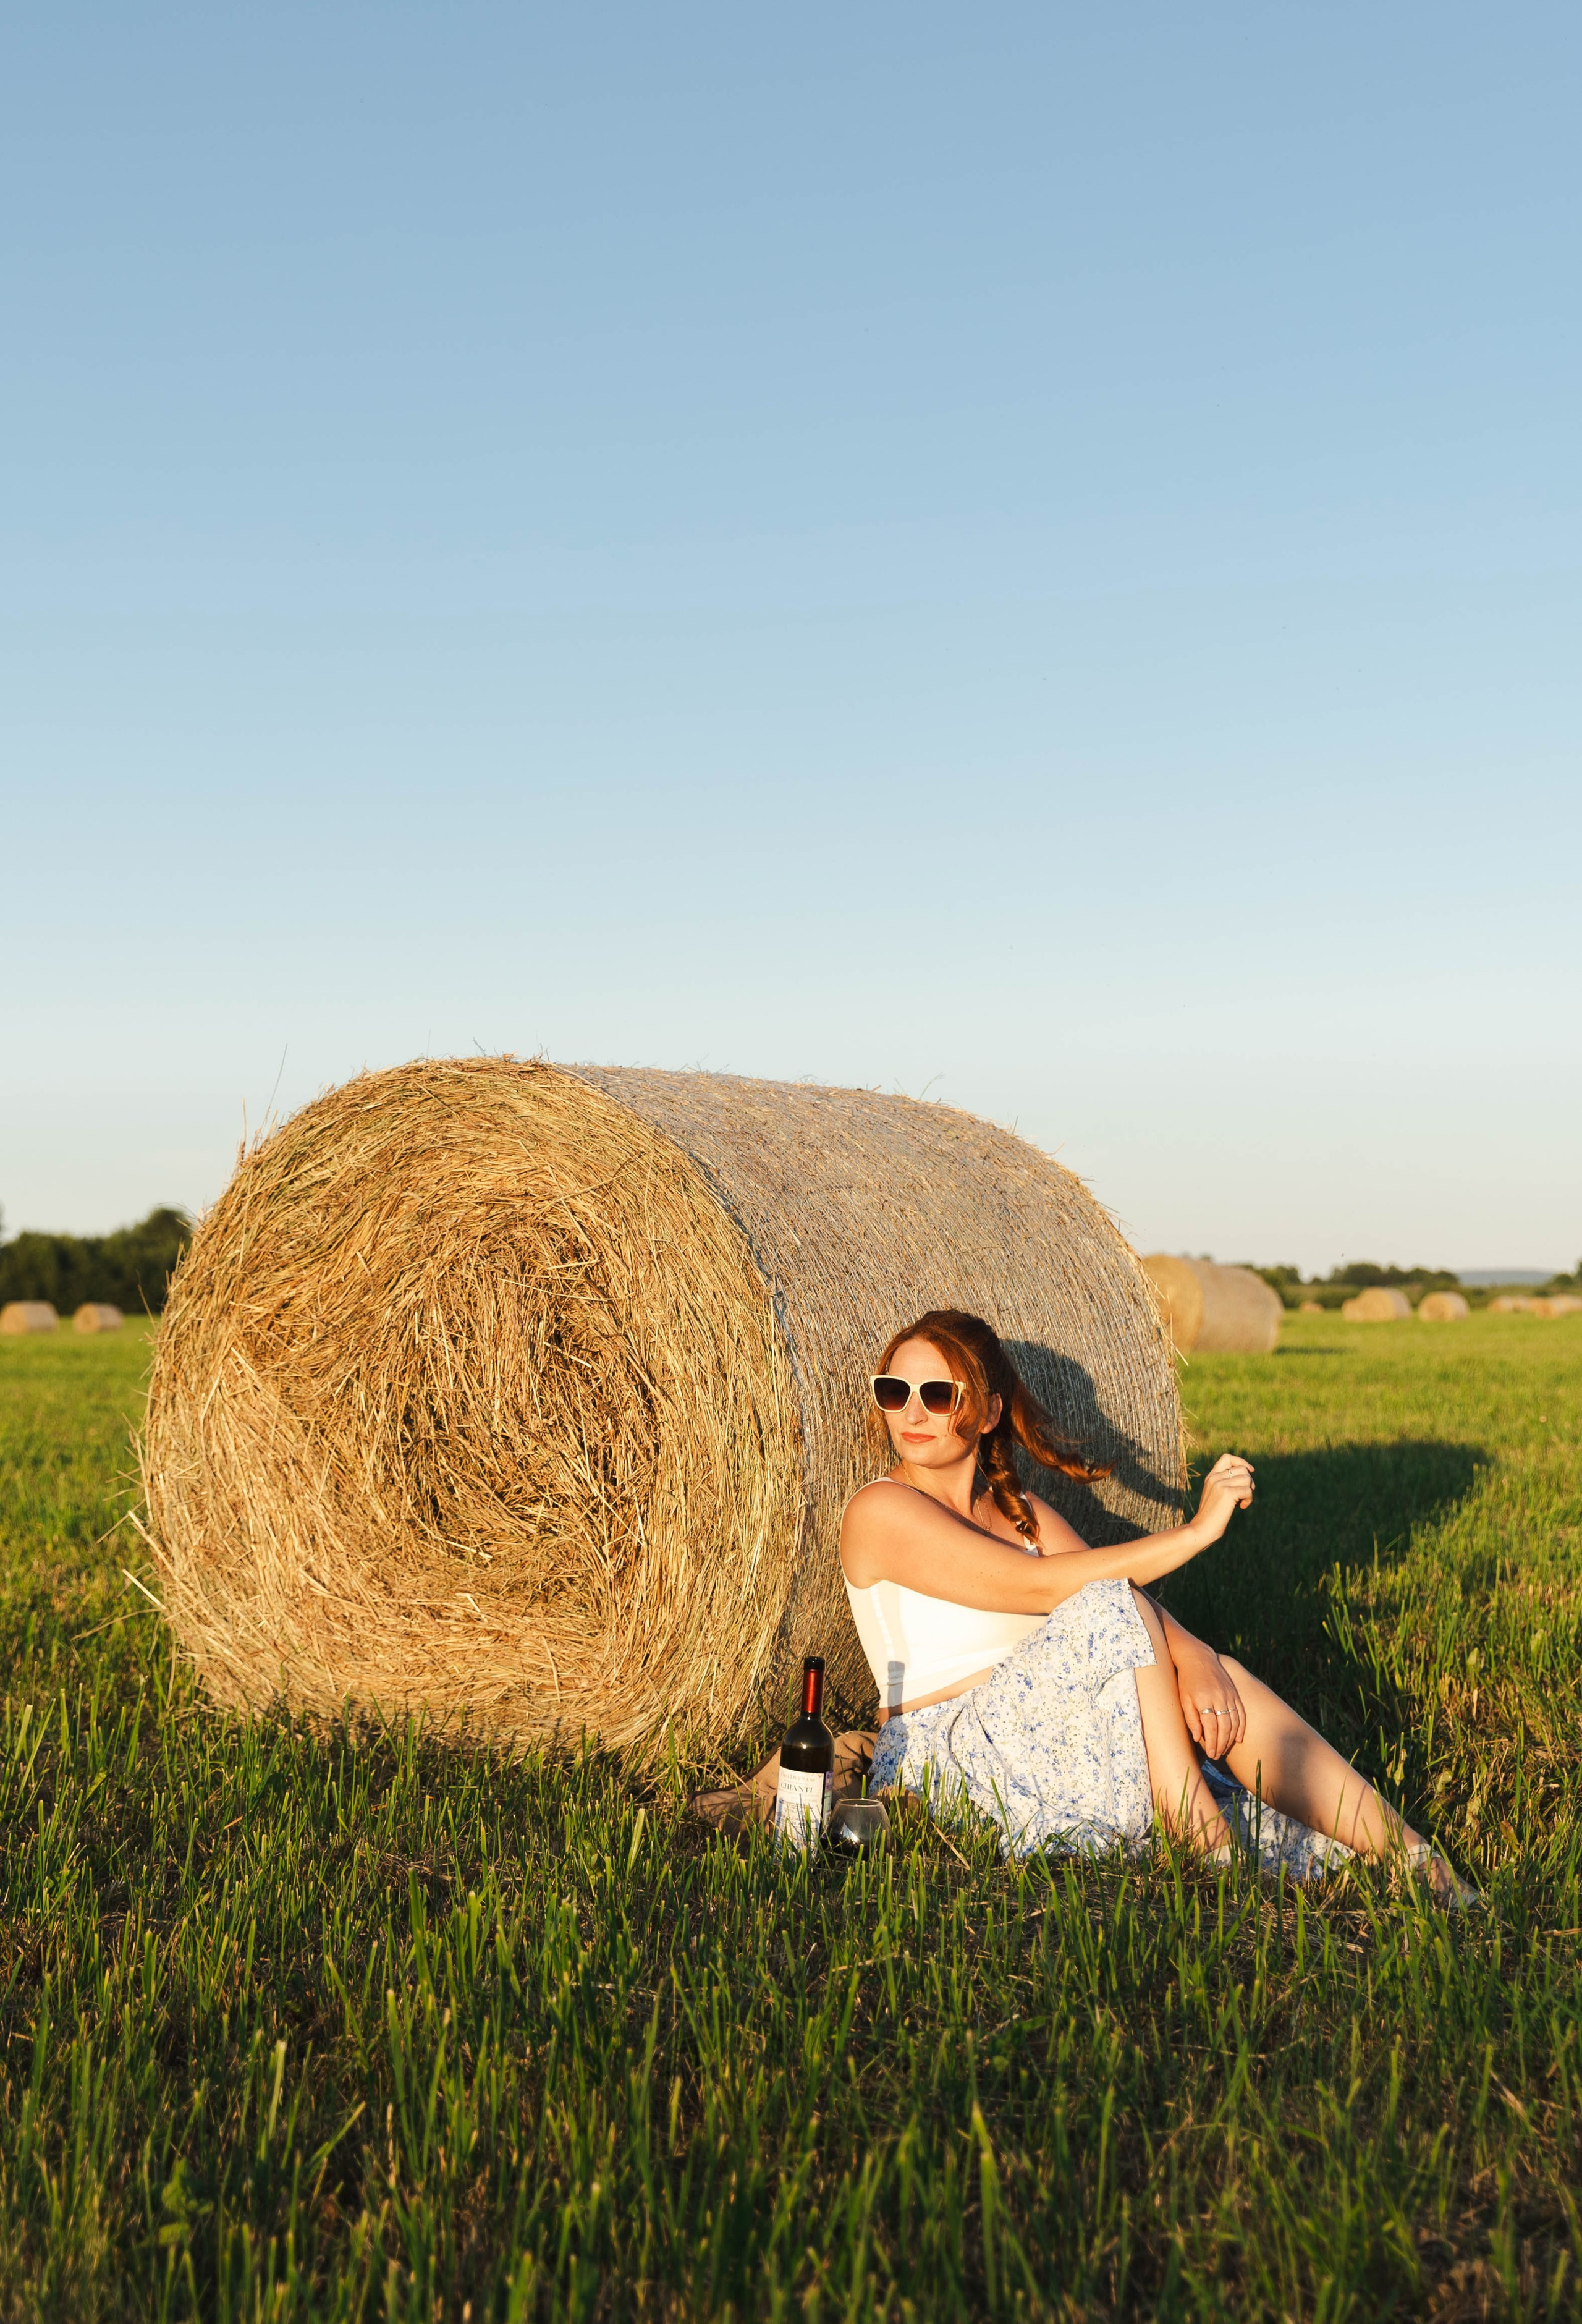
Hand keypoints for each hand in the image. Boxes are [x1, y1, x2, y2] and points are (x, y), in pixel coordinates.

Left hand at [1176, 1645, 1245, 1759]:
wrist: (1198, 1658)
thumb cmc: (1187, 1681)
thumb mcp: (1184, 1699)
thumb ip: (1191, 1719)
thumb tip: (1198, 1738)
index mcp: (1204, 1699)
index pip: (1211, 1727)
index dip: (1212, 1743)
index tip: (1211, 1754)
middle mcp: (1219, 1697)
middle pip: (1224, 1727)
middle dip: (1221, 1744)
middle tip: (1217, 1756)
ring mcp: (1229, 1695)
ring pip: (1234, 1722)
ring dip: (1230, 1739)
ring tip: (1224, 1750)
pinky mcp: (1234, 1693)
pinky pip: (1241, 1713)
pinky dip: (1241, 1727)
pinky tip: (1238, 1739)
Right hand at [1193, 1452, 1254, 1542]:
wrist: (1202, 1528)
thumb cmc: (1212, 1515)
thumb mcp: (1217, 1495)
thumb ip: (1227, 1483)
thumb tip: (1249, 1475)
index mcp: (1211, 1476)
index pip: (1227, 1458)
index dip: (1241, 1462)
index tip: (1250, 1471)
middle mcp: (1215, 1477)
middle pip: (1242, 1469)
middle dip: (1249, 1482)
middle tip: (1244, 1495)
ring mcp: (1220, 1484)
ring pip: (1247, 1479)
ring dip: (1249, 1491)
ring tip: (1241, 1502)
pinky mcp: (1227, 1493)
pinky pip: (1248, 1491)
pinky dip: (1248, 1500)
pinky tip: (1241, 1507)